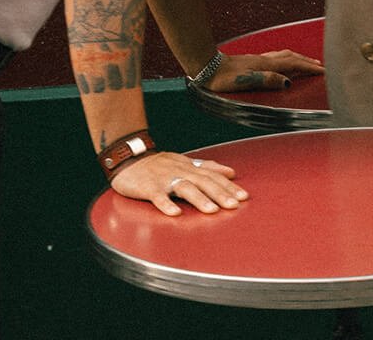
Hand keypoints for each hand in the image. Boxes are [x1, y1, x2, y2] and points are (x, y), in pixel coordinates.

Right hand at [110, 150, 248, 215]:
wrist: (128, 158)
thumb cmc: (158, 164)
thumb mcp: (184, 162)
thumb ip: (207, 167)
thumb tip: (231, 172)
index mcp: (189, 167)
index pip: (212, 176)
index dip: (228, 186)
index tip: (243, 197)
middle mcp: (179, 171)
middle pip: (203, 181)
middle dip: (220, 193)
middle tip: (234, 205)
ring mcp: (164, 179)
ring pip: (184, 187)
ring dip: (199, 199)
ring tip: (212, 210)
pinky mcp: (148, 187)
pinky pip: (158, 196)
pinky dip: (167, 204)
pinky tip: (175, 213)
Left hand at [208, 49, 324, 92]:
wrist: (206, 66)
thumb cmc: (223, 78)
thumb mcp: (245, 81)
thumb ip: (267, 80)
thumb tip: (288, 83)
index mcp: (265, 65)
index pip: (293, 64)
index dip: (308, 67)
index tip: (323, 70)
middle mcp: (264, 59)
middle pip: (291, 57)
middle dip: (306, 61)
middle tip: (320, 66)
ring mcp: (257, 59)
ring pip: (283, 55)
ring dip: (297, 58)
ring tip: (305, 62)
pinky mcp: (251, 60)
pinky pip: (275, 57)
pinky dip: (285, 59)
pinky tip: (281, 63)